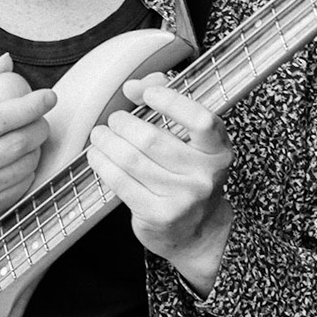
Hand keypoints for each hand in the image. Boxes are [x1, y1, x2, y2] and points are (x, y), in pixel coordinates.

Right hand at [0, 54, 55, 231]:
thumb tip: (6, 63)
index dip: (29, 106)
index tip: (47, 96)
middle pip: (16, 144)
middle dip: (39, 126)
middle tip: (40, 117)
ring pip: (23, 166)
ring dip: (36, 148)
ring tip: (27, 136)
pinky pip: (21, 187)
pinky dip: (27, 169)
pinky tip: (18, 159)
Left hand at [84, 72, 233, 290]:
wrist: (198, 230)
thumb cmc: (189, 176)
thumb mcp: (192, 141)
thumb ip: (170, 103)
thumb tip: (135, 86)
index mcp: (219, 151)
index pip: (200, 120)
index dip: (171, 101)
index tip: (147, 94)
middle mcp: (205, 175)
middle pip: (152, 139)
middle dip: (124, 124)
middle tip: (114, 121)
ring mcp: (183, 198)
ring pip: (132, 160)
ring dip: (107, 143)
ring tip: (100, 136)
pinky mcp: (159, 215)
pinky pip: (121, 183)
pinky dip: (103, 165)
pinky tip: (97, 156)